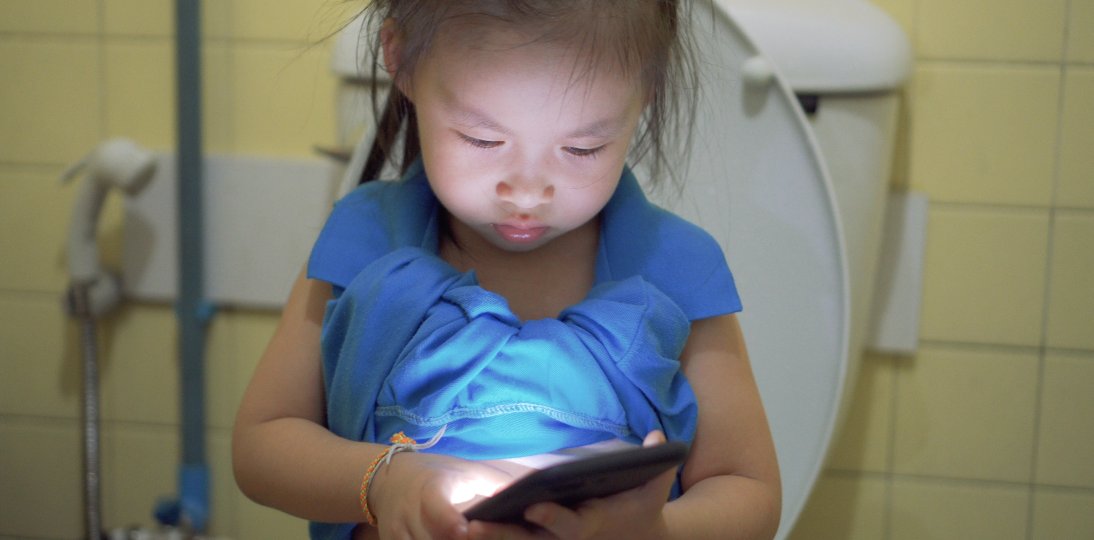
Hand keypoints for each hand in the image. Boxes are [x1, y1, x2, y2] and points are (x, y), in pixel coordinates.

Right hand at [368, 451, 526, 539]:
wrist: (388, 479)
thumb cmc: (437, 473)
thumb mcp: (466, 471)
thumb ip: (496, 485)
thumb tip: (531, 493)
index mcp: (430, 491)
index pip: (440, 514)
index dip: (454, 527)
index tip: (468, 532)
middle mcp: (409, 515)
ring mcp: (397, 535)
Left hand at [466, 431, 675, 539]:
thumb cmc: (643, 510)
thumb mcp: (655, 490)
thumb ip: (659, 464)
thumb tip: (658, 436)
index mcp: (591, 524)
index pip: (568, 523)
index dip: (550, 516)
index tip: (532, 506)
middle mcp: (568, 539)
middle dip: (502, 535)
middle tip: (473, 526)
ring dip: (491, 537)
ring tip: (461, 526)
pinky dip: (496, 536)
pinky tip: (467, 527)